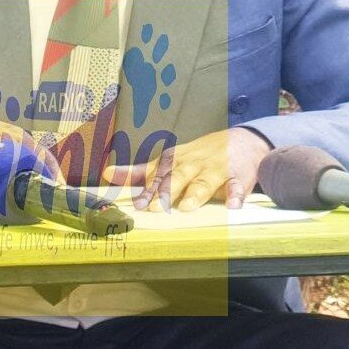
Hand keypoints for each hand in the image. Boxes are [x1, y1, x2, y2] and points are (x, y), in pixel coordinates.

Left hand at [102, 127, 270, 211]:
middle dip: (166, 191)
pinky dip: (236, 195)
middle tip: (155, 208)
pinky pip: (238, 186)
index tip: (137, 204)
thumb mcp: (168, 160)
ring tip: (187, 207)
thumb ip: (138, 172)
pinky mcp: (239, 177)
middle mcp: (193, 164)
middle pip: (178, 177)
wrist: (242, 141)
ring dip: (196, 193)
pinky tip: (233, 205)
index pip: (158, 175)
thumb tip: (106, 174)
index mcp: (174, 161)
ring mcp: (216, 171)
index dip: (147, 189)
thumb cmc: (199, 156)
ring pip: (205, 182)